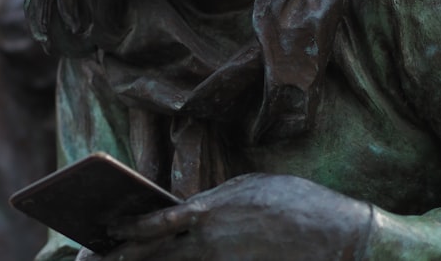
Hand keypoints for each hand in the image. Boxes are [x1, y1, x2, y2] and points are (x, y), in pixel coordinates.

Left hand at [102, 173, 371, 260]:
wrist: (339, 236)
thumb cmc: (294, 203)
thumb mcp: (247, 187)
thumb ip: (212, 201)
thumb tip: (187, 210)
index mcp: (207, 211)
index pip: (153, 223)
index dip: (125, 231)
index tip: (101, 234)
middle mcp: (208, 242)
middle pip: (151, 254)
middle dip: (118, 258)